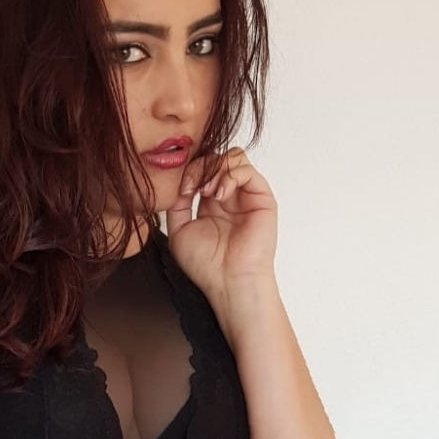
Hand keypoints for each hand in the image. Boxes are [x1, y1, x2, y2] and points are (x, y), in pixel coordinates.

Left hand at [164, 146, 277, 297]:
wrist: (228, 281)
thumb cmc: (206, 265)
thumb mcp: (179, 230)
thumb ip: (177, 204)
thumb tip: (179, 182)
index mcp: (210, 204)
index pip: (201, 169)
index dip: (189, 171)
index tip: (181, 189)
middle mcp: (230, 197)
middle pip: (216, 159)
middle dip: (200, 167)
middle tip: (192, 187)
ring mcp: (246, 196)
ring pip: (232, 158)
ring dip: (215, 170)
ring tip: (208, 193)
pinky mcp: (261, 197)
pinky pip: (246, 169)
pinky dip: (229, 175)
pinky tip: (220, 196)